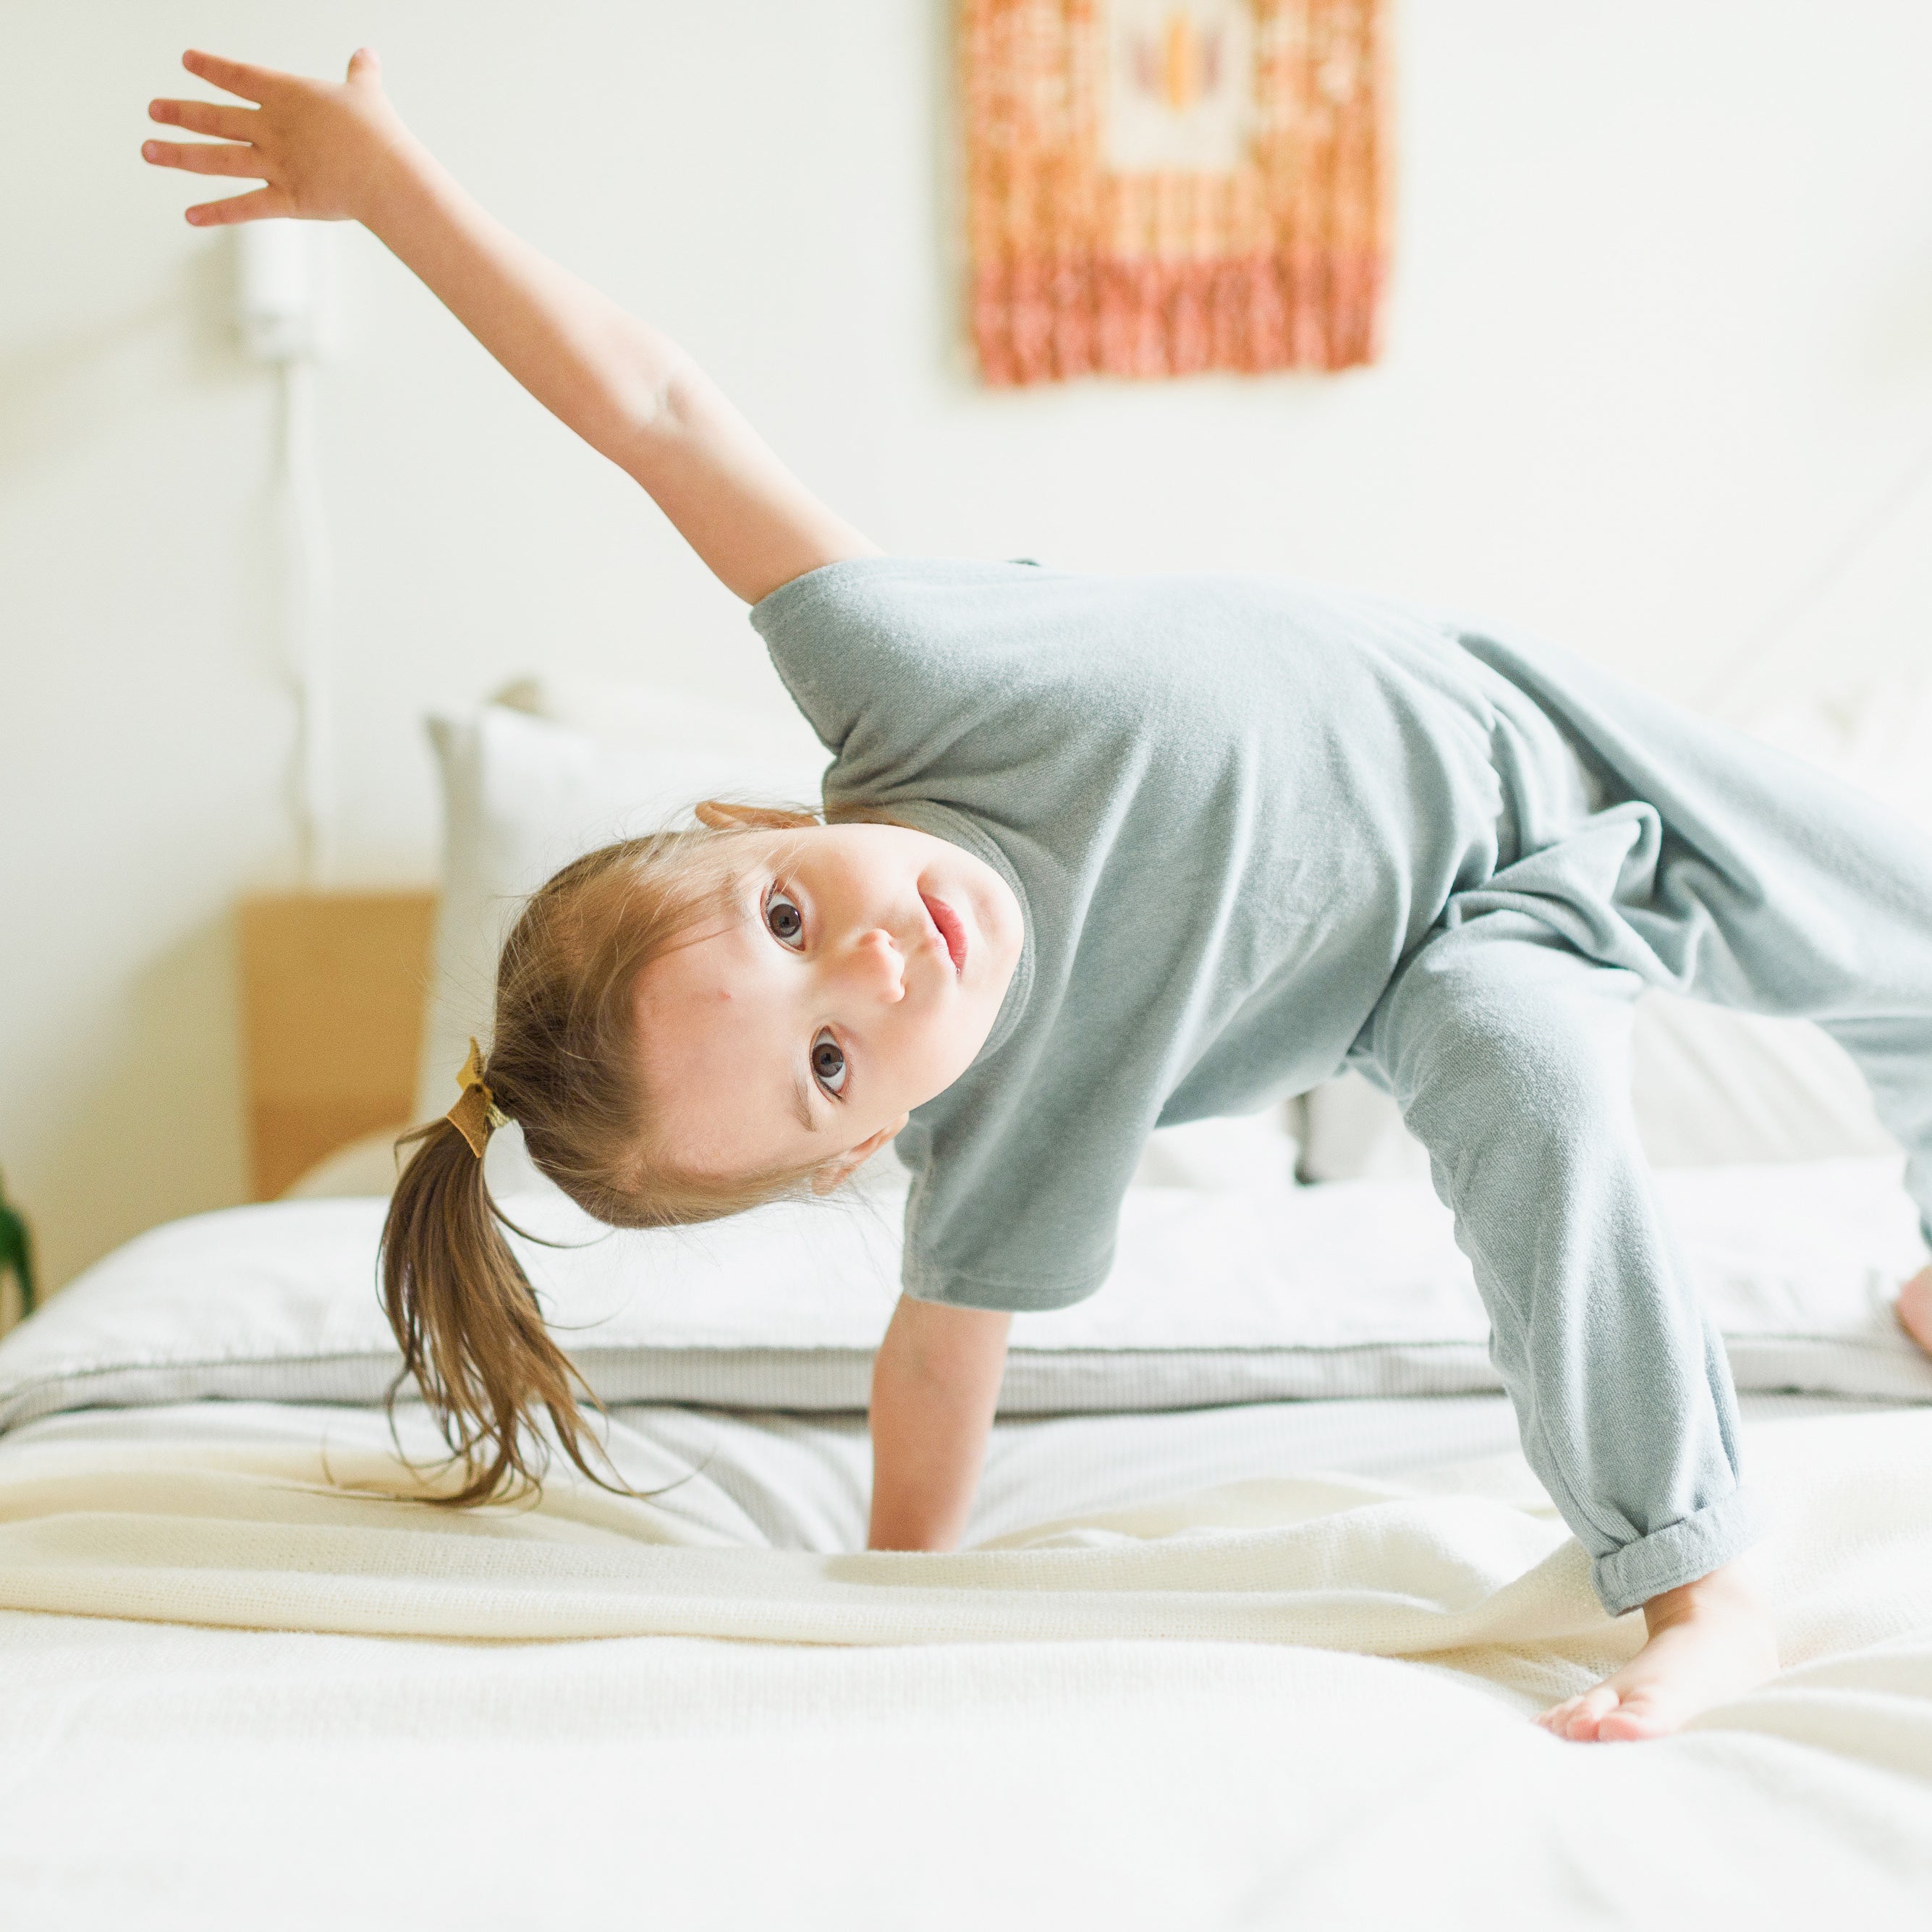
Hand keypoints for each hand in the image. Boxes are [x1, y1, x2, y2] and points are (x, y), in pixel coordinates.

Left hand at [143, 47, 415, 227]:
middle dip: (180, 112)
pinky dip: (217, 213)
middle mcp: (271, 128)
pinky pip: (245, 207)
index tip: (187, 60)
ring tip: (147, 150)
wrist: (384, 173)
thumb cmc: (378, 133)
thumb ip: (361, 74)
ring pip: (217, 158)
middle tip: (153, 110)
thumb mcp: (367, 94)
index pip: (238, 77)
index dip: (211, 67)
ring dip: (178, 154)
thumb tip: (366, 54)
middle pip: (215, 117)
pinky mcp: (287, 200)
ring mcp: (275, 165)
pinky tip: (190, 216)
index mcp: (287, 96)